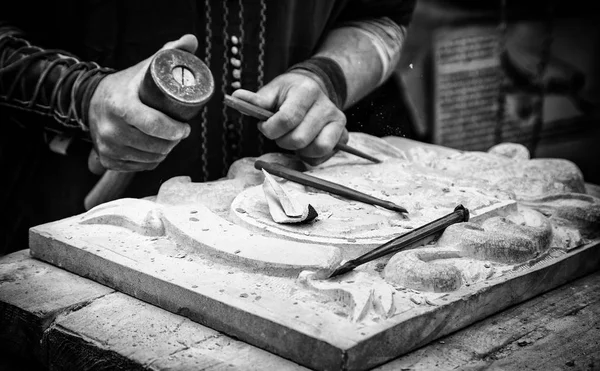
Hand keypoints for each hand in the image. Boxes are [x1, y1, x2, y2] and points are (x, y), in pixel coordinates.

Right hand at [88, 34, 197, 170]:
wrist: (93, 100)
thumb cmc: (127, 85)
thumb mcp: (146, 67)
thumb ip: (169, 51)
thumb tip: (191, 40)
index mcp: (120, 105)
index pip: (153, 125)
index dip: (175, 130)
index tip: (185, 128)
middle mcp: (110, 128)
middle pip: (155, 145)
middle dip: (173, 142)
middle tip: (179, 133)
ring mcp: (107, 146)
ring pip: (150, 159)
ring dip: (164, 152)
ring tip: (168, 140)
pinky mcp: (107, 160)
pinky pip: (140, 167)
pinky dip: (150, 161)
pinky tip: (153, 150)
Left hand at [231, 70, 347, 165]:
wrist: (314, 89)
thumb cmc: (289, 93)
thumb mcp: (273, 91)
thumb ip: (256, 99)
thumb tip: (236, 97)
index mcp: (307, 91)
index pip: (287, 119)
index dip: (270, 129)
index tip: (264, 126)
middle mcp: (326, 106)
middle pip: (299, 138)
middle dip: (282, 141)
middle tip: (279, 135)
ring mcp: (337, 121)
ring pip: (317, 149)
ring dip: (299, 150)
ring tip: (293, 140)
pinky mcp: (342, 135)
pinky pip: (324, 156)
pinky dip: (311, 157)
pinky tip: (304, 146)